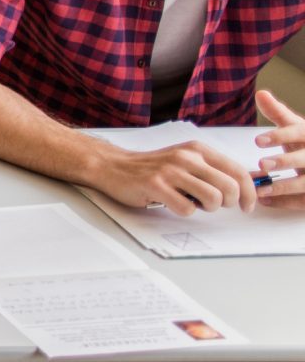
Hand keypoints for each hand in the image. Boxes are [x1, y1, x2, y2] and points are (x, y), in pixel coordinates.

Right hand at [85, 138, 257, 216]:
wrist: (112, 166)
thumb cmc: (153, 168)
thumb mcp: (186, 160)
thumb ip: (213, 170)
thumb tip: (247, 185)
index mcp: (198, 150)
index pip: (238, 171)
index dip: (249, 192)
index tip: (247, 205)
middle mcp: (186, 157)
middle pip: (229, 187)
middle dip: (228, 203)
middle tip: (215, 205)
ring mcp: (171, 171)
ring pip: (212, 199)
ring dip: (206, 208)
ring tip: (192, 203)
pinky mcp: (155, 185)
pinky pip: (186, 208)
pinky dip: (184, 211)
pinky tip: (172, 203)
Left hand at [254, 92, 304, 194]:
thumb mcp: (297, 127)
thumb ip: (278, 113)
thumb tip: (261, 93)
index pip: (299, 132)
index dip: (279, 136)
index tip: (257, 140)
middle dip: (285, 161)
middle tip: (262, 163)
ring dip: (283, 187)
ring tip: (258, 190)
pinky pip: (304, 201)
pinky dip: (285, 202)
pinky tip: (265, 201)